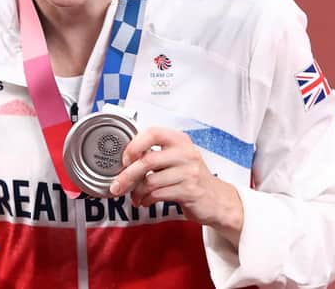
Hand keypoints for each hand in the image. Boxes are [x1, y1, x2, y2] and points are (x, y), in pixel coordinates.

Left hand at [109, 127, 243, 245]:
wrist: (217, 199)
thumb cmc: (190, 177)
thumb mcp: (175, 158)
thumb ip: (154, 155)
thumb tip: (124, 162)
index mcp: (179, 140)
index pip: (153, 132)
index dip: (134, 145)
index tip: (124, 159)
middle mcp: (185, 153)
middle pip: (147, 161)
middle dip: (127, 176)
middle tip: (116, 186)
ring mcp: (189, 172)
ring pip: (151, 181)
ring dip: (137, 192)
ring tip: (135, 196)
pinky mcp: (190, 191)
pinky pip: (158, 194)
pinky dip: (146, 199)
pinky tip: (146, 201)